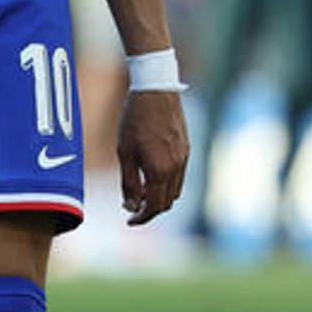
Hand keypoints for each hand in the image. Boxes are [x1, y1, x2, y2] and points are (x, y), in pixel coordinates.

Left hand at [116, 89, 188, 225]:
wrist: (155, 91)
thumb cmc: (135, 120)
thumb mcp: (124, 152)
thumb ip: (128, 183)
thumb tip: (131, 207)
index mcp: (159, 170)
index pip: (154, 207)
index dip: (141, 218)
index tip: (130, 221)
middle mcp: (176, 167)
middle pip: (166, 202)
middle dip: (150, 209)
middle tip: (133, 207)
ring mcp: (184, 158)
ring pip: (175, 191)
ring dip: (159, 197)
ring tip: (141, 191)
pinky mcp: (186, 149)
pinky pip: (179, 176)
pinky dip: (167, 183)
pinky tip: (152, 174)